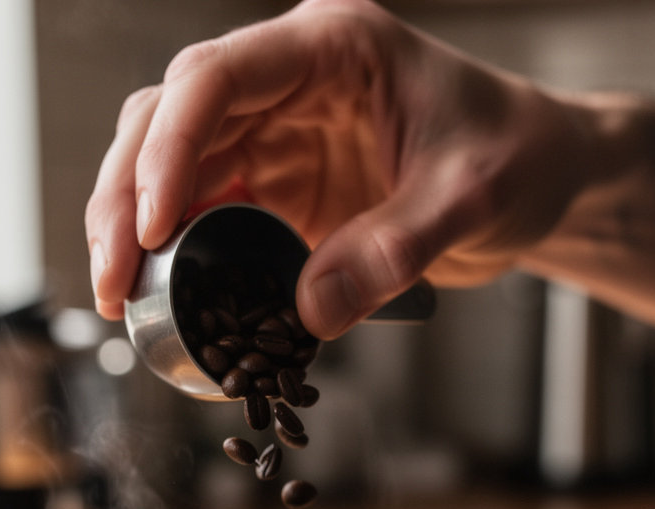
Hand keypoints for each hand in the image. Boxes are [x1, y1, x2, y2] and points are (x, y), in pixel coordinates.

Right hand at [84, 0, 595, 336]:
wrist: (542, 177)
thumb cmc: (519, 157)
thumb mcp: (472, 197)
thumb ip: (394, 251)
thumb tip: (306, 314)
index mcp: (330, 48)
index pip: (215, 79)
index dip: (168, 151)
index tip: (149, 226)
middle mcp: (289, 83)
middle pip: (169, 121)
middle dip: (126, 198)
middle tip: (113, 278)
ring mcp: (279, 135)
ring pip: (173, 166)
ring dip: (135, 228)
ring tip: (120, 296)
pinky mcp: (282, 187)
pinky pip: (210, 212)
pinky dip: (181, 253)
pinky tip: (165, 294)